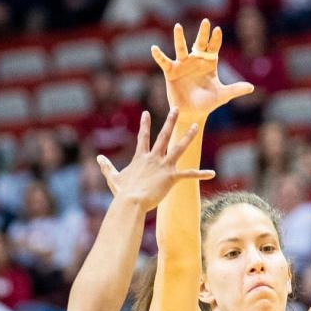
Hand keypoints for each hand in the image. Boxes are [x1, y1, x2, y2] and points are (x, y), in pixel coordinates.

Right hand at [97, 108, 211, 210]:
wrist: (131, 201)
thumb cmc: (122, 193)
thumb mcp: (113, 178)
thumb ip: (107, 167)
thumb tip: (98, 158)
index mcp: (141, 158)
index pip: (143, 137)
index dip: (144, 125)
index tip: (146, 113)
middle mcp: (154, 158)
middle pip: (164, 136)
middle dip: (170, 121)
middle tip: (176, 109)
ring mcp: (164, 166)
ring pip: (179, 148)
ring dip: (188, 137)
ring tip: (195, 126)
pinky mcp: (172, 177)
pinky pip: (189, 174)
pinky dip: (201, 174)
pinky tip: (212, 173)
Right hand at [151, 18, 253, 118]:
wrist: (192, 112)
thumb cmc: (208, 103)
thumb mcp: (222, 96)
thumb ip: (235, 89)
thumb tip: (252, 87)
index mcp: (209, 63)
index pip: (213, 48)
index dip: (215, 40)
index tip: (218, 30)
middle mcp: (196, 60)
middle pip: (199, 44)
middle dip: (202, 33)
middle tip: (205, 21)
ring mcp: (183, 65)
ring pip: (181, 48)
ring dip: (179, 38)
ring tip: (178, 26)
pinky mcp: (171, 72)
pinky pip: (164, 61)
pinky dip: (159, 56)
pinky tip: (154, 49)